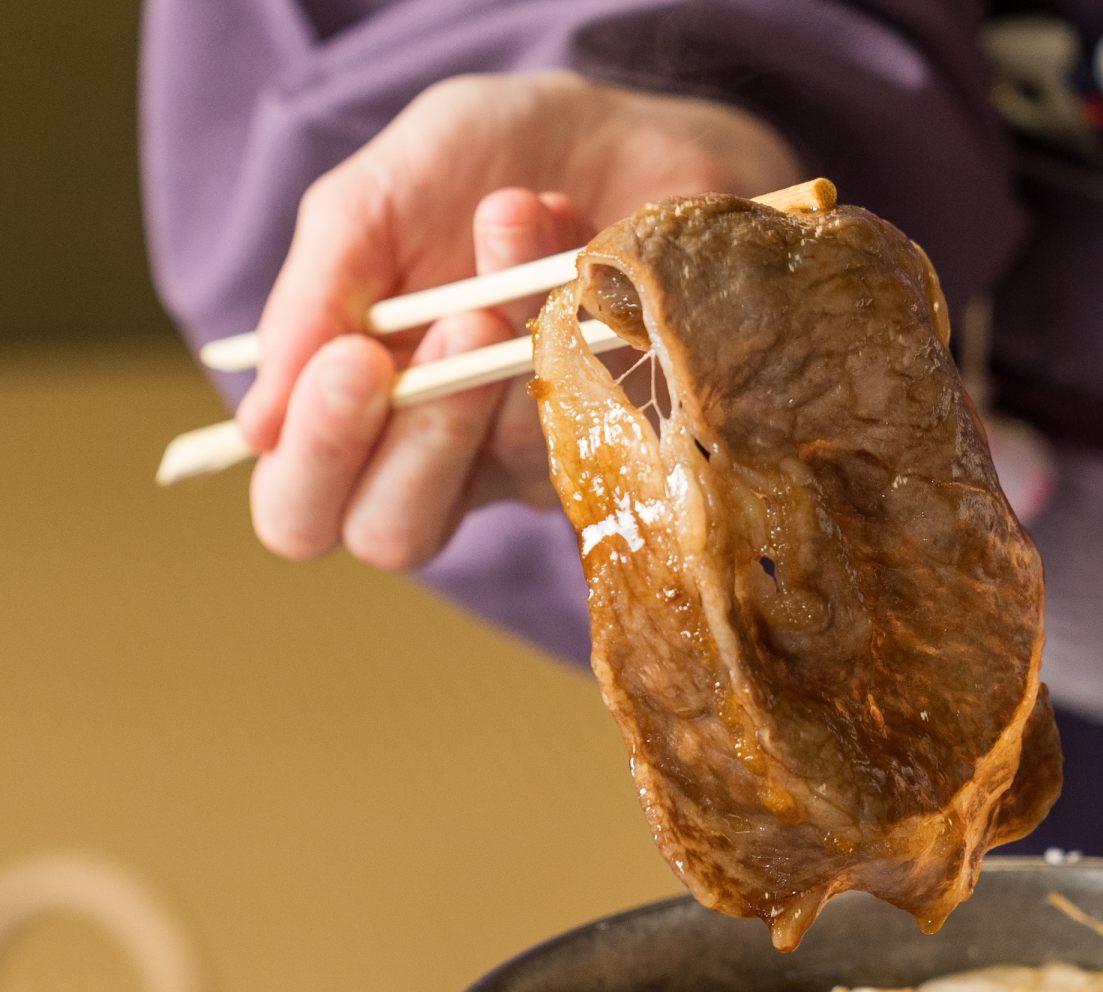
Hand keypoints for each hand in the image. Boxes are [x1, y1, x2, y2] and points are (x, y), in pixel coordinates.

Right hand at [241, 71, 800, 568]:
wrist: (612, 130)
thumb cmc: (473, 168)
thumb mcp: (368, 203)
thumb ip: (313, 302)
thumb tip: (258, 427)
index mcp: (351, 416)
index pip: (301, 507)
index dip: (315, 457)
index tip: (351, 360)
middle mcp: (439, 457)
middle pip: (396, 532)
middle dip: (419, 436)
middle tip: (460, 324)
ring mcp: (535, 454)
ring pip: (509, 465)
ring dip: (513, 338)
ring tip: (511, 218)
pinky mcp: (625, 430)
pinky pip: (598, 412)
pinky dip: (578, 312)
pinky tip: (571, 230)